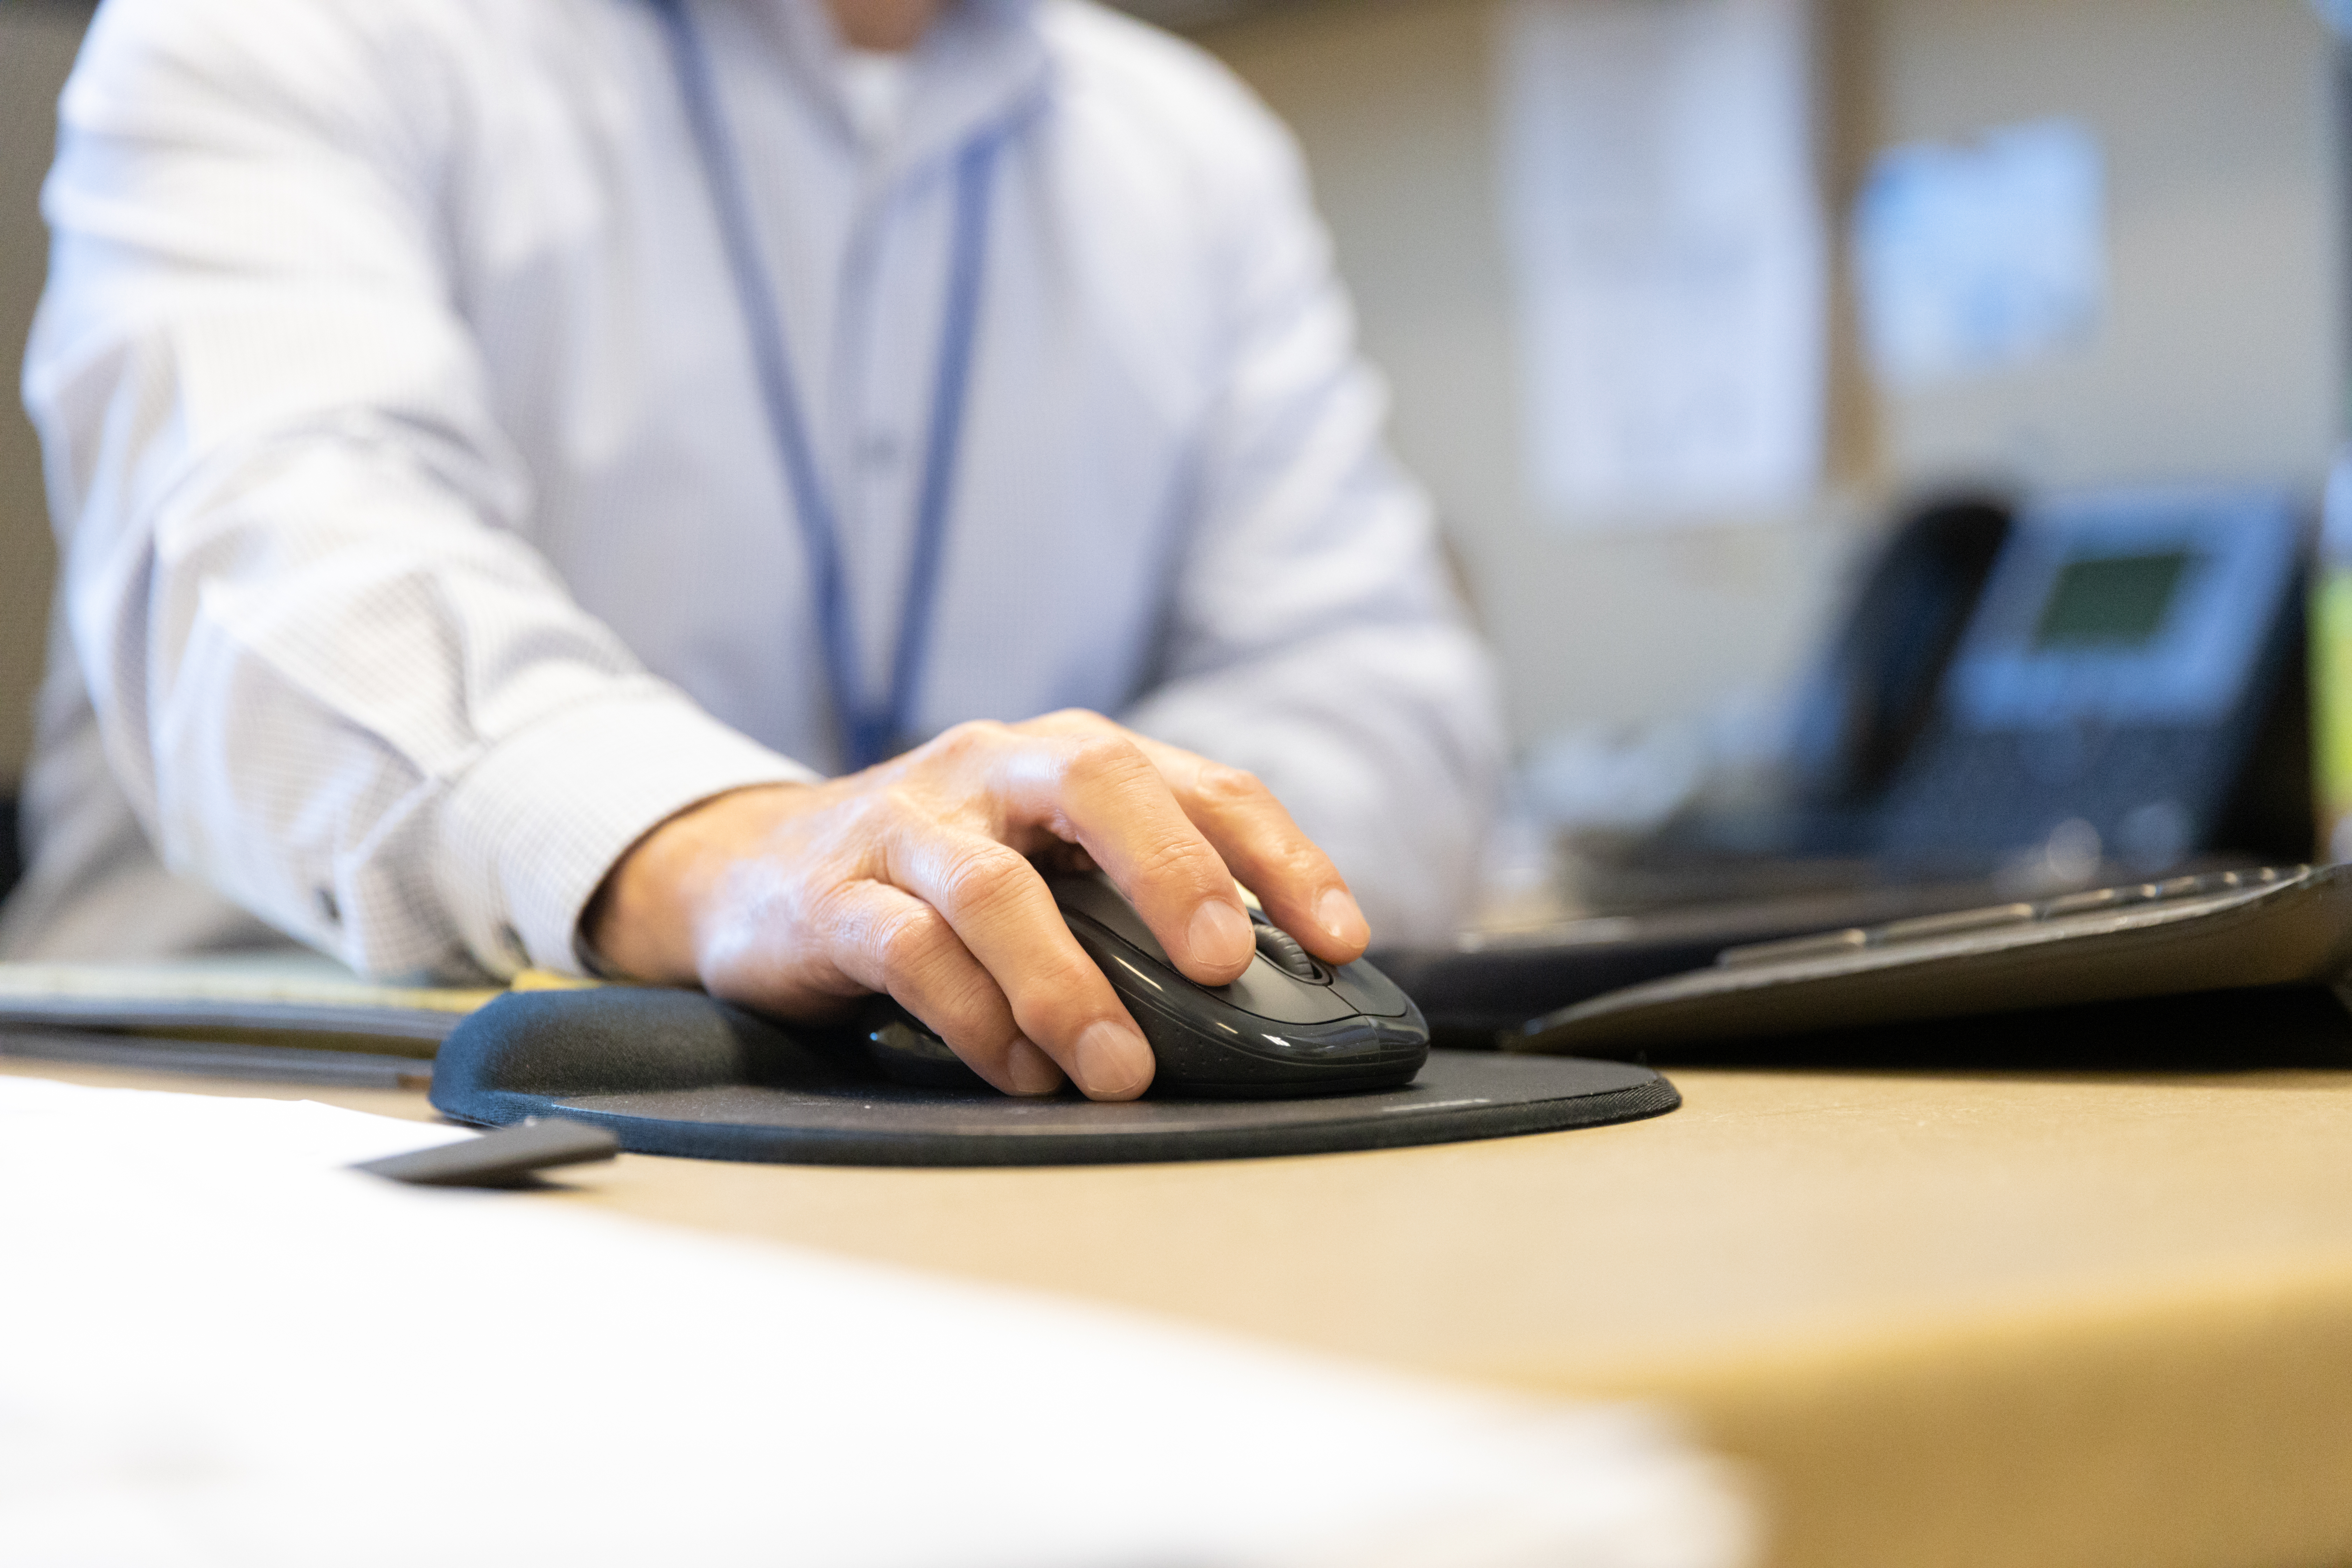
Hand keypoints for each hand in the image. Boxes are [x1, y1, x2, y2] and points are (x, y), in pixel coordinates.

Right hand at [584, 710, 1370, 1100]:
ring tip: (1120, 1071)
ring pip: (996, 887)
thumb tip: (1261, 995)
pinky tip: (1020, 1072)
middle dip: (1174, 871)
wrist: (750, 873)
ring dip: (1067, 985)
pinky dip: (974, 1019)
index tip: (1342, 938)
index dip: (1281, 855)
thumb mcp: (1047, 868)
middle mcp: (993, 770)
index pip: (1200, 784)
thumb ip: (1133, 907)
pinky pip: (908, 953)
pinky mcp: (831, 900)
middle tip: (1223, 965)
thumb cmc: (937, 878)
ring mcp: (906, 827)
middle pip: (1099, 784)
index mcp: (1067, 759)